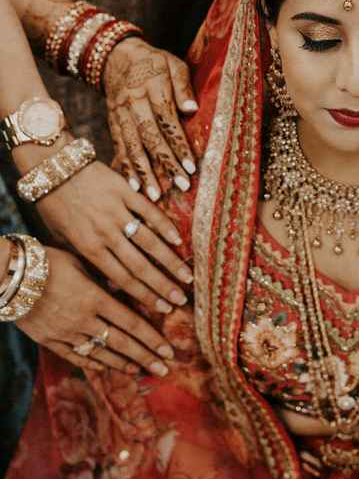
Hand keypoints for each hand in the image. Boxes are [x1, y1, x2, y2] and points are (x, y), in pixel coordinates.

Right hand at [18, 247, 173, 376]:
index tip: (169, 349)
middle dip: (146, 356)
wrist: (9, 276)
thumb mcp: (82, 262)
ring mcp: (66, 333)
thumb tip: (126, 286)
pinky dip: (94, 363)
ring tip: (142, 371)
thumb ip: (104, 279)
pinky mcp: (50, 340)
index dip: (152, 338)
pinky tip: (108, 368)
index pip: (132, 322)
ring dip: (124, 363)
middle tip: (165, 368)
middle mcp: (84, 319)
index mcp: (95, 298)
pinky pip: (76, 356)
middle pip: (122, 342)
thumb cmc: (47, 261)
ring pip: (101, 353)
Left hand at [36, 159, 192, 314]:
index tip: (162, 309)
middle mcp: (105, 232)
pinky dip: (164, 225)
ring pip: (148, 241)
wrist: (52, 169)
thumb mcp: (62, 239)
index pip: (121, 279)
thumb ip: (85, 261)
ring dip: (170, 261)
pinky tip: (178, 239)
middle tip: (181, 300)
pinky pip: (148, 210)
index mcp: (88, 247)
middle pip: (139, 265)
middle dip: (162, 286)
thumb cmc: (54, 206)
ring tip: (187, 276)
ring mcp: (116, 211)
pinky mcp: (124, 190)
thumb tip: (110, 286)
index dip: (144, 296)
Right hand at [104, 37, 197, 199]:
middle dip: (165, 163)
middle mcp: (133, 103)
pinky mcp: (112, 123)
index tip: (191, 166)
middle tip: (180, 185)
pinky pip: (119, 147)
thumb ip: (182, 85)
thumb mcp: (173, 64)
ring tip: (155, 195)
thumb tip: (192, 109)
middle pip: (150, 137)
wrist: (117, 57)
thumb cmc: (154, 62)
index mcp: (152, 87)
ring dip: (144, 172)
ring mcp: (120, 115)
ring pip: (132, 146)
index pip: (167, 119)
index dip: (178, 143)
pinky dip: (125, 167)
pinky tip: (133, 186)